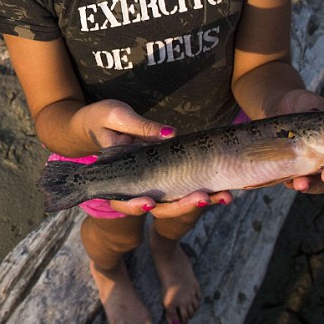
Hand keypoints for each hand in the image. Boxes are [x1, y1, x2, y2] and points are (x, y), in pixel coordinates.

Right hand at [74, 100, 233, 216]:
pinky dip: (202, 190)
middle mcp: (134, 185)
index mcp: (115, 175)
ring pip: (174, 201)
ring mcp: (151, 183)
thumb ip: (142, 127)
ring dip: (198, 201)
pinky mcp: (164, 175)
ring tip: (223, 196)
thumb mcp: (118, 116)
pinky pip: (182, 187)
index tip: (150, 202)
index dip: (135, 205)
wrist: (100, 121)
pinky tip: (222, 190)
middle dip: (181, 206)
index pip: (123, 199)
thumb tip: (171, 133)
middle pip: (157, 207)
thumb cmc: (102, 117)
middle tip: (203, 197)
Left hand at [276, 89, 323, 193]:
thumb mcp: (311, 103)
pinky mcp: (296, 170)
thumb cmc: (301, 105)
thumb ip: (319, 109)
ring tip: (303, 183)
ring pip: (322, 183)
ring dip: (315, 185)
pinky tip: (293, 182)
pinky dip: (297, 184)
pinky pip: (299, 182)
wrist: (277, 106)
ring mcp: (315, 166)